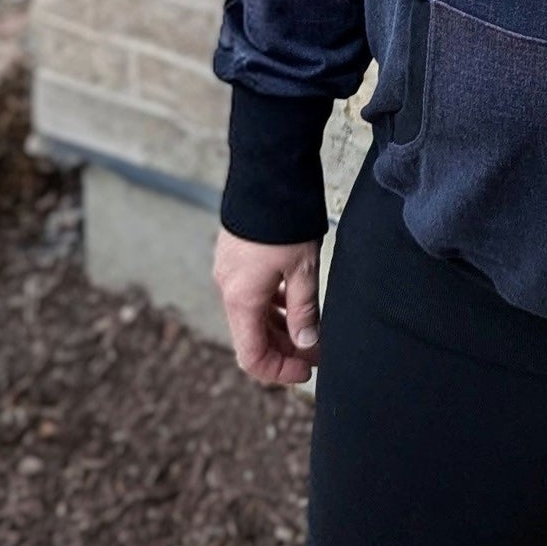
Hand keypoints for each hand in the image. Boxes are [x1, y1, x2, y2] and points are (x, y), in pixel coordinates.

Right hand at [213, 227, 322, 386]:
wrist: (266, 174)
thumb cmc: (284, 220)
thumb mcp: (302, 268)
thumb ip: (304, 309)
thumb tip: (307, 343)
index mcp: (241, 299)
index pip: (252, 356)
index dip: (280, 371)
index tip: (308, 370)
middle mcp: (229, 289)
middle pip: (253, 337)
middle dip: (285, 349)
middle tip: (317, 352)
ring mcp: (230, 273)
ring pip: (253, 316)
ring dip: (280, 328)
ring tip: (312, 330)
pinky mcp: (236, 258)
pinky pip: (251, 295)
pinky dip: (272, 306)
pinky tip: (295, 303)